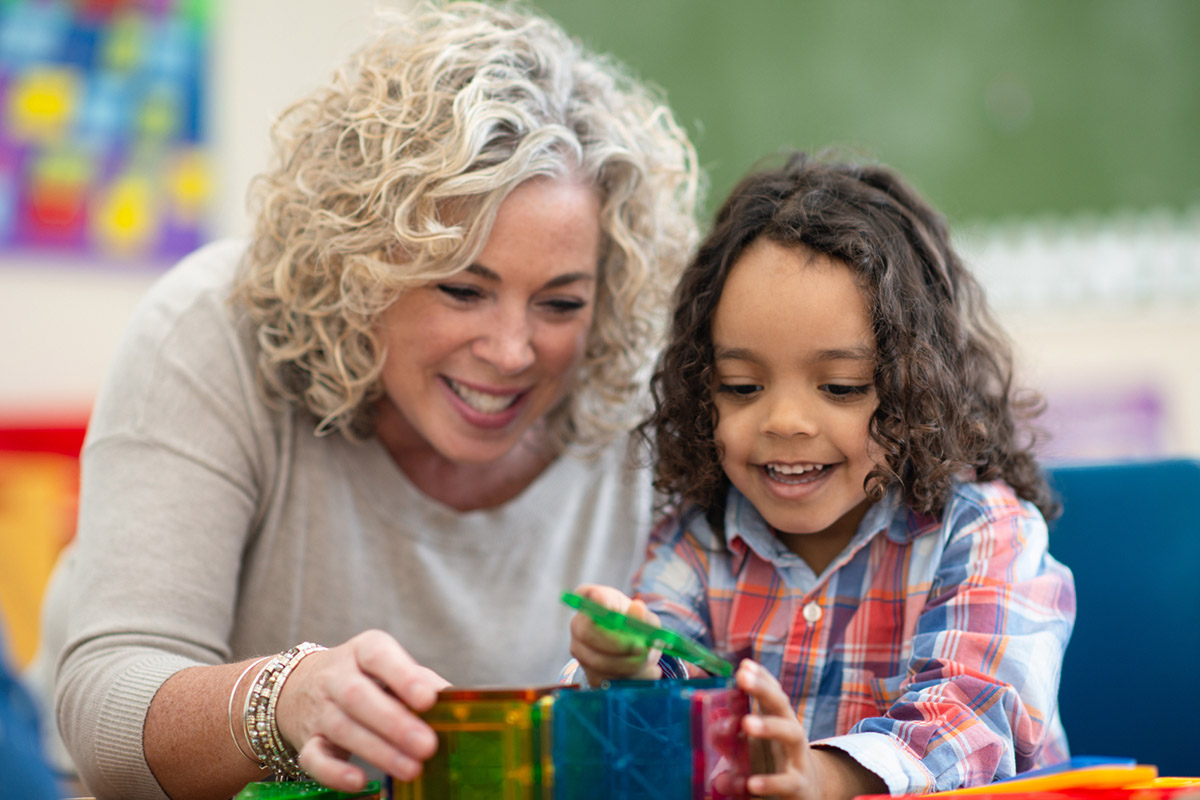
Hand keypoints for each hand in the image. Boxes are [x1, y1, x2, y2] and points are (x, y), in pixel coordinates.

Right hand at [274, 630, 450, 791]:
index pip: (379, 656)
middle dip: (395, 723)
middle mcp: (336, 677)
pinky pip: (314, 758)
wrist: (298, 685)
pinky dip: (334, 773)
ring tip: (412, 768)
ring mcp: (318, 709)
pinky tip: (359, 782)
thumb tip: (459, 701)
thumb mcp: (388, 666)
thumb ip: (421, 680)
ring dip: (378, 751)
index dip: (403, 677)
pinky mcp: (306, 740)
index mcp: (362, 651)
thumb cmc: (361, 676)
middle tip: (427, 745)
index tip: (428, 700)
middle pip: (359, 696)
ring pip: (342, 728)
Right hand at [568, 583, 663, 685]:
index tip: (611, 606)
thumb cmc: (638, 628)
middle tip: (641, 647)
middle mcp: (580, 624)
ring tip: (648, 660)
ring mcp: (581, 651)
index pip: (586, 594)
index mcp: (594, 602)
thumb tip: (637, 608)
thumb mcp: (645, 619)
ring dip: (628, 664)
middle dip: (617, 643)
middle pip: (587, 633)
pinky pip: (607, 680)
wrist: (637, 652)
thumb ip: (643, 616)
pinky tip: (647, 672)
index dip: (597, 601)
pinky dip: (630, 679)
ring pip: (597, 662)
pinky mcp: (590, 675)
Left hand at [735, 660, 884, 799]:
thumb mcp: (750, 743)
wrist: (807, 790)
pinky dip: (769, 782)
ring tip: (746, 723)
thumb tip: (717, 721)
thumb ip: (731, 732)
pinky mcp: (798, 785)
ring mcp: (797, 757)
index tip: (744, 665)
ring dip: (768, 725)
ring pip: (790, 734)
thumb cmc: (773, 760)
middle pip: (781, 704)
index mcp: (777, 718)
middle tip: (742, 677)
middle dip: (763, 688)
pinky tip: (752, 783)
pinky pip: (786, 782)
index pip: (770, 692)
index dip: (759, 677)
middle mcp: (790, 731)